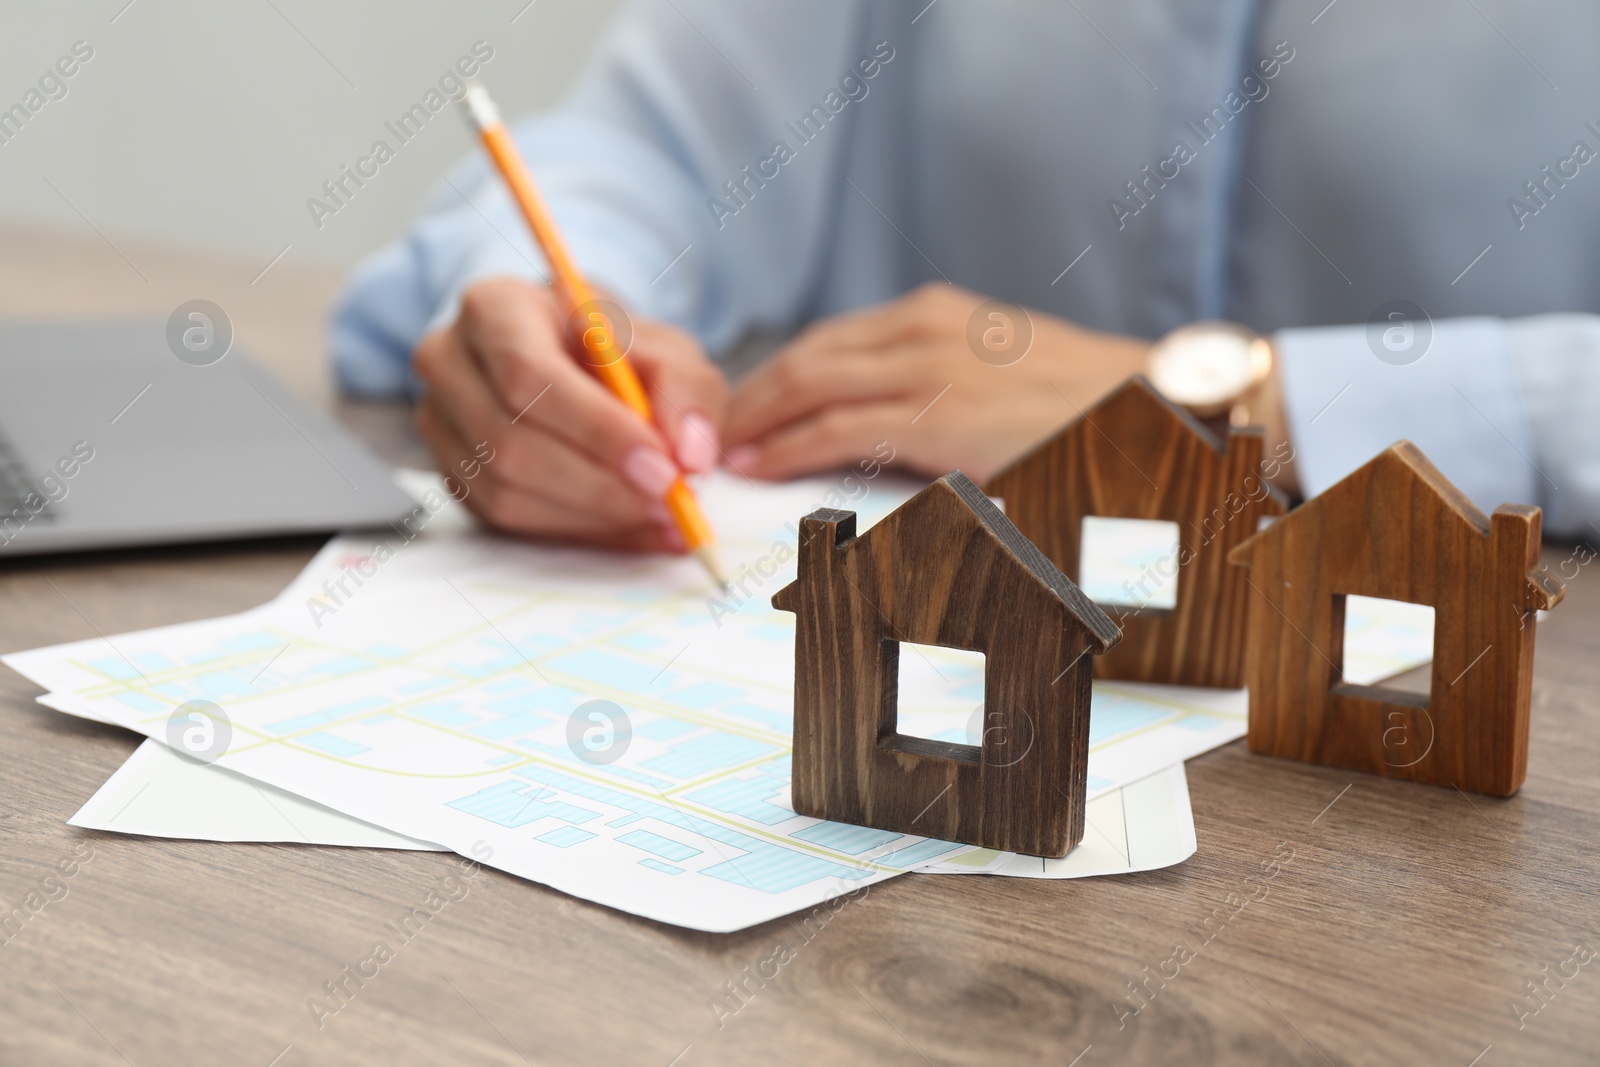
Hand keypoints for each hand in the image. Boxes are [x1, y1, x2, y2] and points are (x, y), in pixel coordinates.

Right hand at [412, 277, 728, 550]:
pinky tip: (633, 527)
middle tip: (669, 501)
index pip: (528, 374)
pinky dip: (580, 532)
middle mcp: (448, 361)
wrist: (576, 366)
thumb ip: (687, 391)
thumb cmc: (616, 350)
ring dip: (593, 515)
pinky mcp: (453, 475)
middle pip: (510, 441)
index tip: (662, 466)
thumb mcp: (667, 350)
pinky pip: (508, 520)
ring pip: (506, 490)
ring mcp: (440, 423)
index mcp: (494, 307)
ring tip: (663, 515)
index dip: (596, 428)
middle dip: (600, 484)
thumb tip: (689, 454)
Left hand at [723, 283, 1151, 481]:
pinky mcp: (939, 415)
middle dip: (749, 397)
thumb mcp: (1000, 375)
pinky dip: (787, 448)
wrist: (1154, 407)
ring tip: (719, 451)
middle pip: (805, 357)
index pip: (829, 340)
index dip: (774, 375)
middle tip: (708, 431)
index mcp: (935, 314)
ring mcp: (931, 368)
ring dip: (754, 421)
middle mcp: (924, 328)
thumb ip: (941, 386)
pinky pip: (838, 429)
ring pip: (809, 386)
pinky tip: (758, 465)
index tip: (742, 407)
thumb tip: (888, 425)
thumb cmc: (1081, 406)